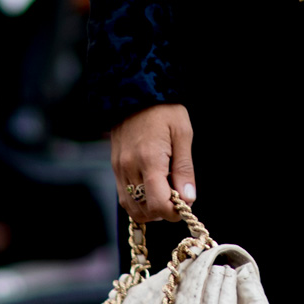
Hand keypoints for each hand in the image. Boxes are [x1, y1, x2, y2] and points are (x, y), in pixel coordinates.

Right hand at [109, 103, 196, 222]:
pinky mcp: (115, 167)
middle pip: (144, 210)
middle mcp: (129, 168)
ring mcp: (119, 169)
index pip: (158, 204)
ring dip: (150, 209)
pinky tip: (152, 189)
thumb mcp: (182, 134)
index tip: (185, 204)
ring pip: (131, 207)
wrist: (134, 90)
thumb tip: (188, 198)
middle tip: (177, 197)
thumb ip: (184, 169)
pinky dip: (139, 201)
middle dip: (163, 212)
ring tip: (165, 193)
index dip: (174, 212)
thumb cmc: (163, 109)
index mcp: (149, 160)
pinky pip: (124, 196)